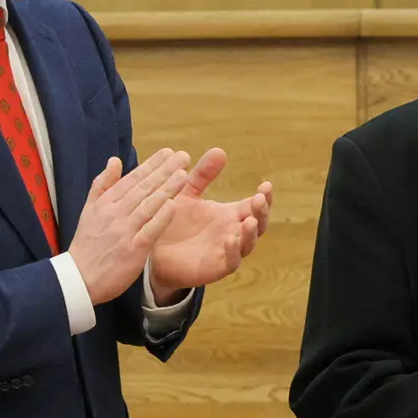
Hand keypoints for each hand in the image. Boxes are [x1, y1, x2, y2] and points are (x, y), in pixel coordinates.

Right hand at [68, 148, 190, 303]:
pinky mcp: (132, 251)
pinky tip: (174, 205)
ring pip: (148, 206)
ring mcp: (123, 232)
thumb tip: (115, 160)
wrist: (78, 279)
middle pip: (143, 188)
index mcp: (106, 203)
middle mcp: (115, 214)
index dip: (152, 165)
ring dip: (166, 189)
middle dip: (164, 171)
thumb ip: (103, 184)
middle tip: (183, 156)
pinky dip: (161, 218)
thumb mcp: (88, 210)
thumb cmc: (87, 244)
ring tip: (183, 175)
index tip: (168, 152)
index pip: (133, 179)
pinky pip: (149, 231)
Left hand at [146, 147, 274, 300]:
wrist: (151, 249)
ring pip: (248, 244)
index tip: (266, 184)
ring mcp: (226, 252)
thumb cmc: (171, 220)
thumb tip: (220, 150)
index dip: (264, 197)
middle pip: (258, 224)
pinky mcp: (215, 268)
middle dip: (262, 212)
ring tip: (250, 221)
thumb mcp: (187, 192)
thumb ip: (203, 174)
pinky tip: (230, 239)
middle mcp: (232, 232)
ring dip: (251, 233)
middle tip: (259, 199)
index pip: (254, 205)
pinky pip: (230, 262)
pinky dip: (233, 252)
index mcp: (229, 215)